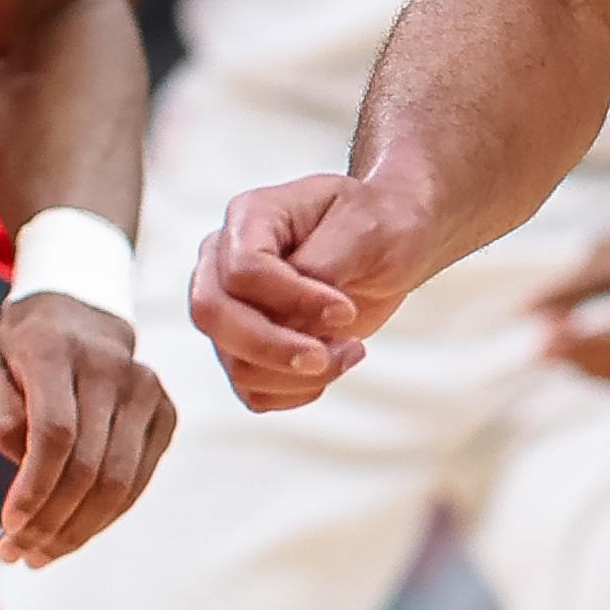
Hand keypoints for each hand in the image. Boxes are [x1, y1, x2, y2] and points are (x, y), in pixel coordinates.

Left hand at [0, 291, 173, 566]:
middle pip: (88, 466)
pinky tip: (73, 533)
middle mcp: (111, 368)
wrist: (81, 320)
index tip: (8, 525)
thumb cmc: (19, 356)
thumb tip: (21, 460)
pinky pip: (138, 481)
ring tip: (40, 554)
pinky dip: (105, 517)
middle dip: (50, 521)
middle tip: (16, 554)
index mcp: (57, 352)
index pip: (55, 434)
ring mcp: (146, 390)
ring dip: (78, 530)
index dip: (34, 488)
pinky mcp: (165, 413)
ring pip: (118, 481)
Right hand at [192, 169, 441, 411]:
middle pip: (214, 316)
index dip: (292, 299)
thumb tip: (293, 318)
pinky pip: (254, 389)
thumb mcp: (365, 228)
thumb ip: (322, 267)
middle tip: (328, 356)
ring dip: (297, 374)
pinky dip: (296, 392)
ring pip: (235, 362)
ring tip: (352, 350)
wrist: (394, 243)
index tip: (346, 310)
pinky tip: (335, 364)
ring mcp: (233, 308)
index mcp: (250, 217)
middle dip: (275, 347)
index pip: (242, 269)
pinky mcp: (249, 347)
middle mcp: (225, 262)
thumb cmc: (379, 223)